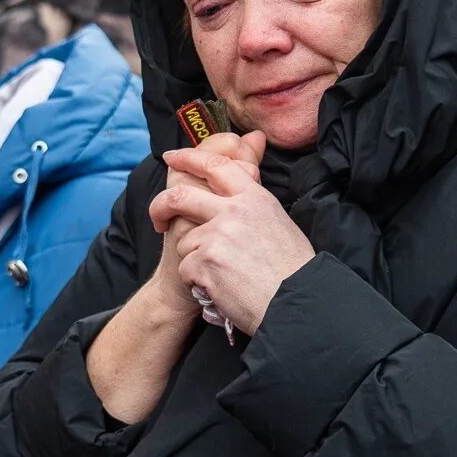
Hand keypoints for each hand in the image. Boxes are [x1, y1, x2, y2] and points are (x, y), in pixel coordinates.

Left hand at [153, 146, 314, 333]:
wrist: (297, 302)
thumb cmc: (292, 269)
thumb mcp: (278, 221)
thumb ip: (253, 198)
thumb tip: (252, 155)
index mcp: (254, 197)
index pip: (216, 165)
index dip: (189, 158)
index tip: (173, 157)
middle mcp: (234, 210)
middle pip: (181, 196)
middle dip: (161, 206)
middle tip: (159, 219)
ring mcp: (218, 235)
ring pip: (185, 241)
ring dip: (195, 260)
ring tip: (222, 275)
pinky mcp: (206, 261)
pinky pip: (186, 268)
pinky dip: (197, 282)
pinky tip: (220, 288)